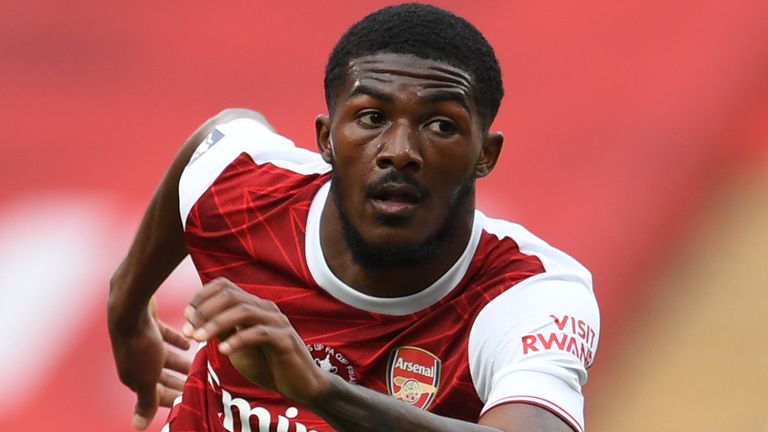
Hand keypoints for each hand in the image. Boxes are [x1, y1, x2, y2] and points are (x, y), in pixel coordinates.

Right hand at [109, 306, 190, 429]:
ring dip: (179, 362)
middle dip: (177, 382)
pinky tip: (189, 342)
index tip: (189, 401)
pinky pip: (164, 335)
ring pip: (163, 356)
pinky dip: (177, 340)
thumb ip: (146, 401)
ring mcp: (140, 341)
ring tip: (197, 364)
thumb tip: (137, 428)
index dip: (171, 399)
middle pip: (159, 376)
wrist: (131, 308)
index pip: (153, 394)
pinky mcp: (147, 324)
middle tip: (197, 385)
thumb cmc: (140, 345)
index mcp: (132, 376)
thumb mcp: (147, 378)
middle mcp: (133, 360)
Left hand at [183, 278, 328, 404]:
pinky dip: (238, 340)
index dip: (202, 297)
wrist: (299, 385)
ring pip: (243, 310)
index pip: (225, 287)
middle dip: (205, 310)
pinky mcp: (285, 339)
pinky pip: (259, 333)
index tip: (186, 316)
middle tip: (187, 330)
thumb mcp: (237, 348)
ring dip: (216, 323)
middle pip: (231, 295)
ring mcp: (277, 321)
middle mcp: (266, 308)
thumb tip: (198, 320)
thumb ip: (223, 332)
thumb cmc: (268, 365)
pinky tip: (223, 351)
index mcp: (253, 306)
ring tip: (198, 338)